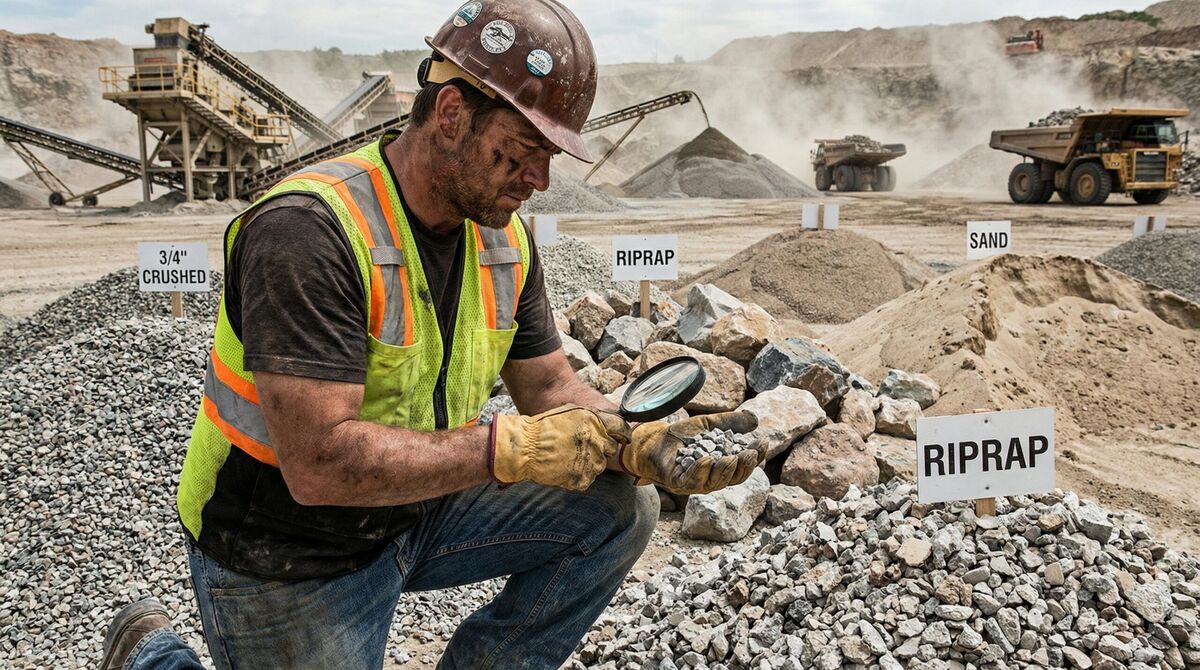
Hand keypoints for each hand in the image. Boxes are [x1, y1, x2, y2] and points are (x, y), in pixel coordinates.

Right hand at [491, 405, 631, 490]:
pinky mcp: (582, 478)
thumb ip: (593, 418)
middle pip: (610, 449)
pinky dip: (578, 476)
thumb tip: (610, 424)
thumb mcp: (571, 412)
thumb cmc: (544, 427)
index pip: (621, 428)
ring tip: (568, 457)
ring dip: (588, 463)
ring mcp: (590, 461)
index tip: (622, 438)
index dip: (622, 434)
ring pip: (599, 466)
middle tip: (580, 448)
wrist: (525, 448)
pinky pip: (587, 479)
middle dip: (599, 449)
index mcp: (595, 421)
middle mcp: (596, 440)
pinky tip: (564, 468)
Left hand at [617, 411, 763, 494]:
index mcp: (722, 466)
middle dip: (744, 466)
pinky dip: (700, 471)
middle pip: (733, 477)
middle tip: (749, 453)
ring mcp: (695, 482)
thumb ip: (730, 422)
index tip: (762, 442)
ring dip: (725, 470)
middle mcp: (712, 477)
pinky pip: (691, 480)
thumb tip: (755, 420)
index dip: (756, 456)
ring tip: (731, 457)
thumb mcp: (709, 425)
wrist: (653, 439)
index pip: (744, 465)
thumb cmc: (682, 435)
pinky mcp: (677, 482)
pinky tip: (707, 459)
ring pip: (715, 482)